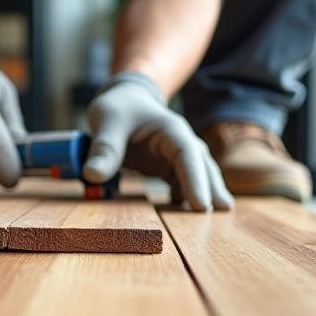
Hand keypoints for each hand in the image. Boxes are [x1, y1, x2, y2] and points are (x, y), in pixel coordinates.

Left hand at [83, 72, 233, 210]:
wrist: (125, 99)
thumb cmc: (119, 107)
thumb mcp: (107, 121)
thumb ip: (103, 148)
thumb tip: (92, 176)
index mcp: (171, 130)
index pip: (188, 155)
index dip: (195, 180)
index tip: (201, 205)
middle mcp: (180, 143)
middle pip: (201, 166)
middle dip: (212, 189)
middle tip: (223, 212)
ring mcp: (176, 156)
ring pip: (197, 175)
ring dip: (205, 193)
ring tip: (219, 216)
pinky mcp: (169, 167)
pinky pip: (182, 182)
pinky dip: (188, 196)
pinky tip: (187, 212)